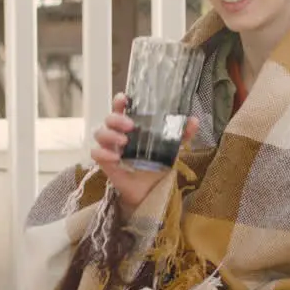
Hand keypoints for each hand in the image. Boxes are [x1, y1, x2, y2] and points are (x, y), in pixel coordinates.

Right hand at [91, 93, 199, 216]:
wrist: (151, 190)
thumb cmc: (157, 164)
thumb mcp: (171, 147)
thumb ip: (181, 134)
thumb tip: (194, 120)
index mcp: (132, 125)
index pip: (121, 107)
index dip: (119, 101)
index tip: (124, 99)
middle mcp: (118, 133)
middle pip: (109, 118)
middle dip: (116, 118)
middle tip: (130, 126)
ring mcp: (110, 147)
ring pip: (99, 133)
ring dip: (109, 134)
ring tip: (124, 142)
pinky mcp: (105, 163)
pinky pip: (96, 153)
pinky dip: (103, 153)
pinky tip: (116, 158)